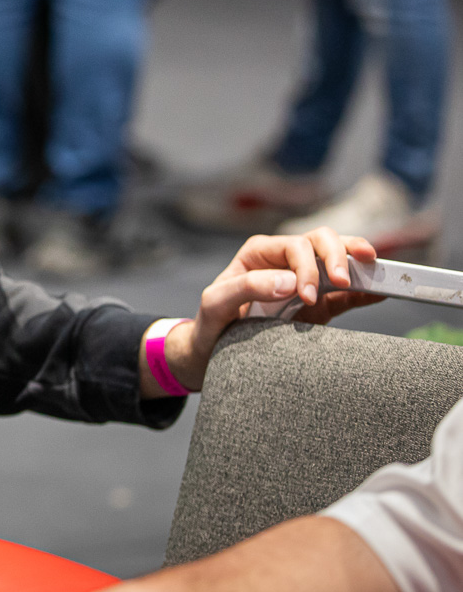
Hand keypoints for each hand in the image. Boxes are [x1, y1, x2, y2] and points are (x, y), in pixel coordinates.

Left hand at [145, 229, 381, 395]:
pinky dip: (365, 290)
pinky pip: (348, 294)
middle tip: (342, 281)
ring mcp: (306, 281)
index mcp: (260, 253)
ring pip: (339, 257)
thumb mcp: (215, 303)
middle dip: (337, 256)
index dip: (306, 266)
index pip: (294, 246)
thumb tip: (288, 281)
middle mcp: (285, 260)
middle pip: (321, 240)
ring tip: (372, 271)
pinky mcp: (320, 305)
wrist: (214, 350)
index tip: (307, 295)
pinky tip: (379, 291)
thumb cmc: (211, 321)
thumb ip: (246, 287)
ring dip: (357, 261)